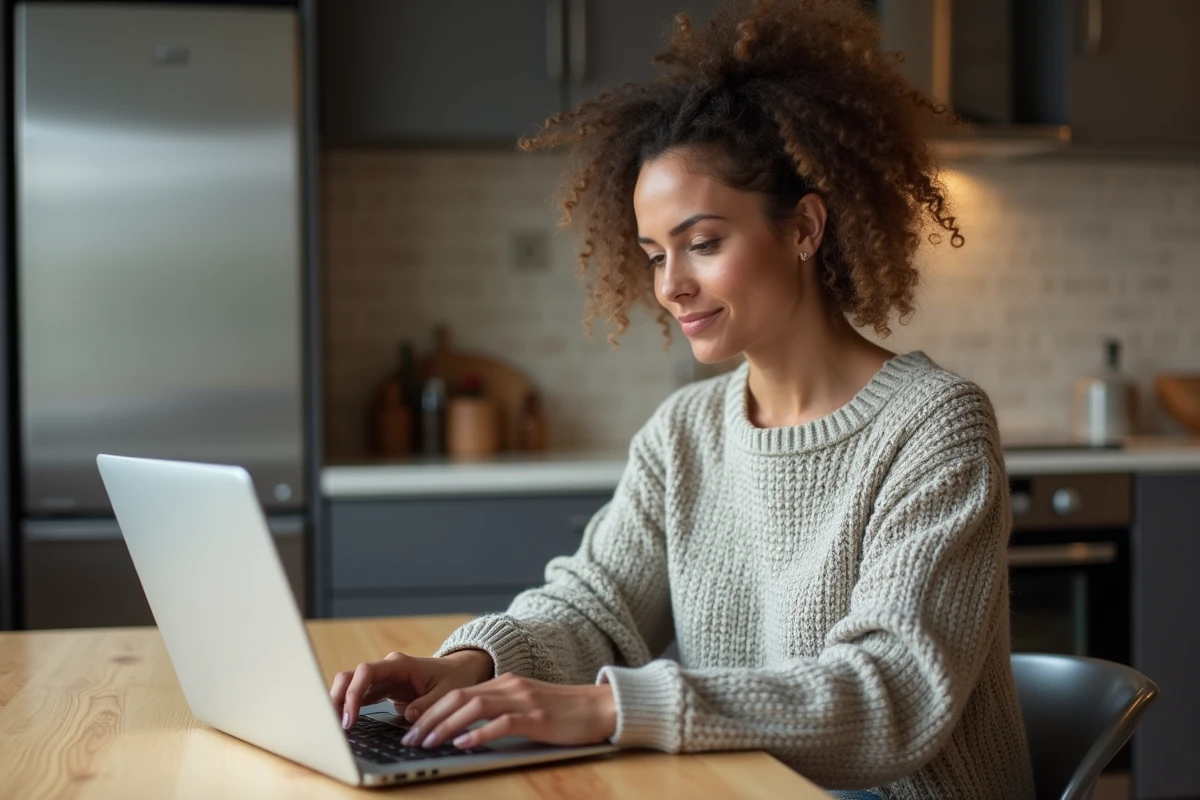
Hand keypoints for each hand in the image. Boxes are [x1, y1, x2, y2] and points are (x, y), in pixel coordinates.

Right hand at [330, 649, 493, 728]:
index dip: (354, 693)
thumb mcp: (447, 692)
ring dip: (340, 703)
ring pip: (351, 685)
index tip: (350, 717)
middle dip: (338, 697)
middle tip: (334, 725)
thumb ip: (428, 703)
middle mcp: (387, 668)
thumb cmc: (453, 678)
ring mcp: (382, 678)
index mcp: (401, 664)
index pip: (367, 672)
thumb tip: (408, 715)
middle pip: (351, 676)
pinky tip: (344, 724)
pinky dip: (349, 708)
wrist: (458, 671)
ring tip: (333, 727)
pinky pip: (359, 696)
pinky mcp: (382, 689)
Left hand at [400, 673, 616, 750]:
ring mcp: (523, 699)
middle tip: (409, 739)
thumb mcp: (526, 706)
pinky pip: (501, 723)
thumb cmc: (564, 713)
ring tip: (426, 743)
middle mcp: (509, 686)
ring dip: (445, 726)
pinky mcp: (536, 716)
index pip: (457, 693)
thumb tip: (464, 732)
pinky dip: (477, 734)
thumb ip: (499, 712)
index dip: (430, 710)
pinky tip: (462, 745)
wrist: (601, 707)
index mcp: (504, 683)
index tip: (411, 728)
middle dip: (429, 719)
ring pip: (473, 708)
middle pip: (458, 697)